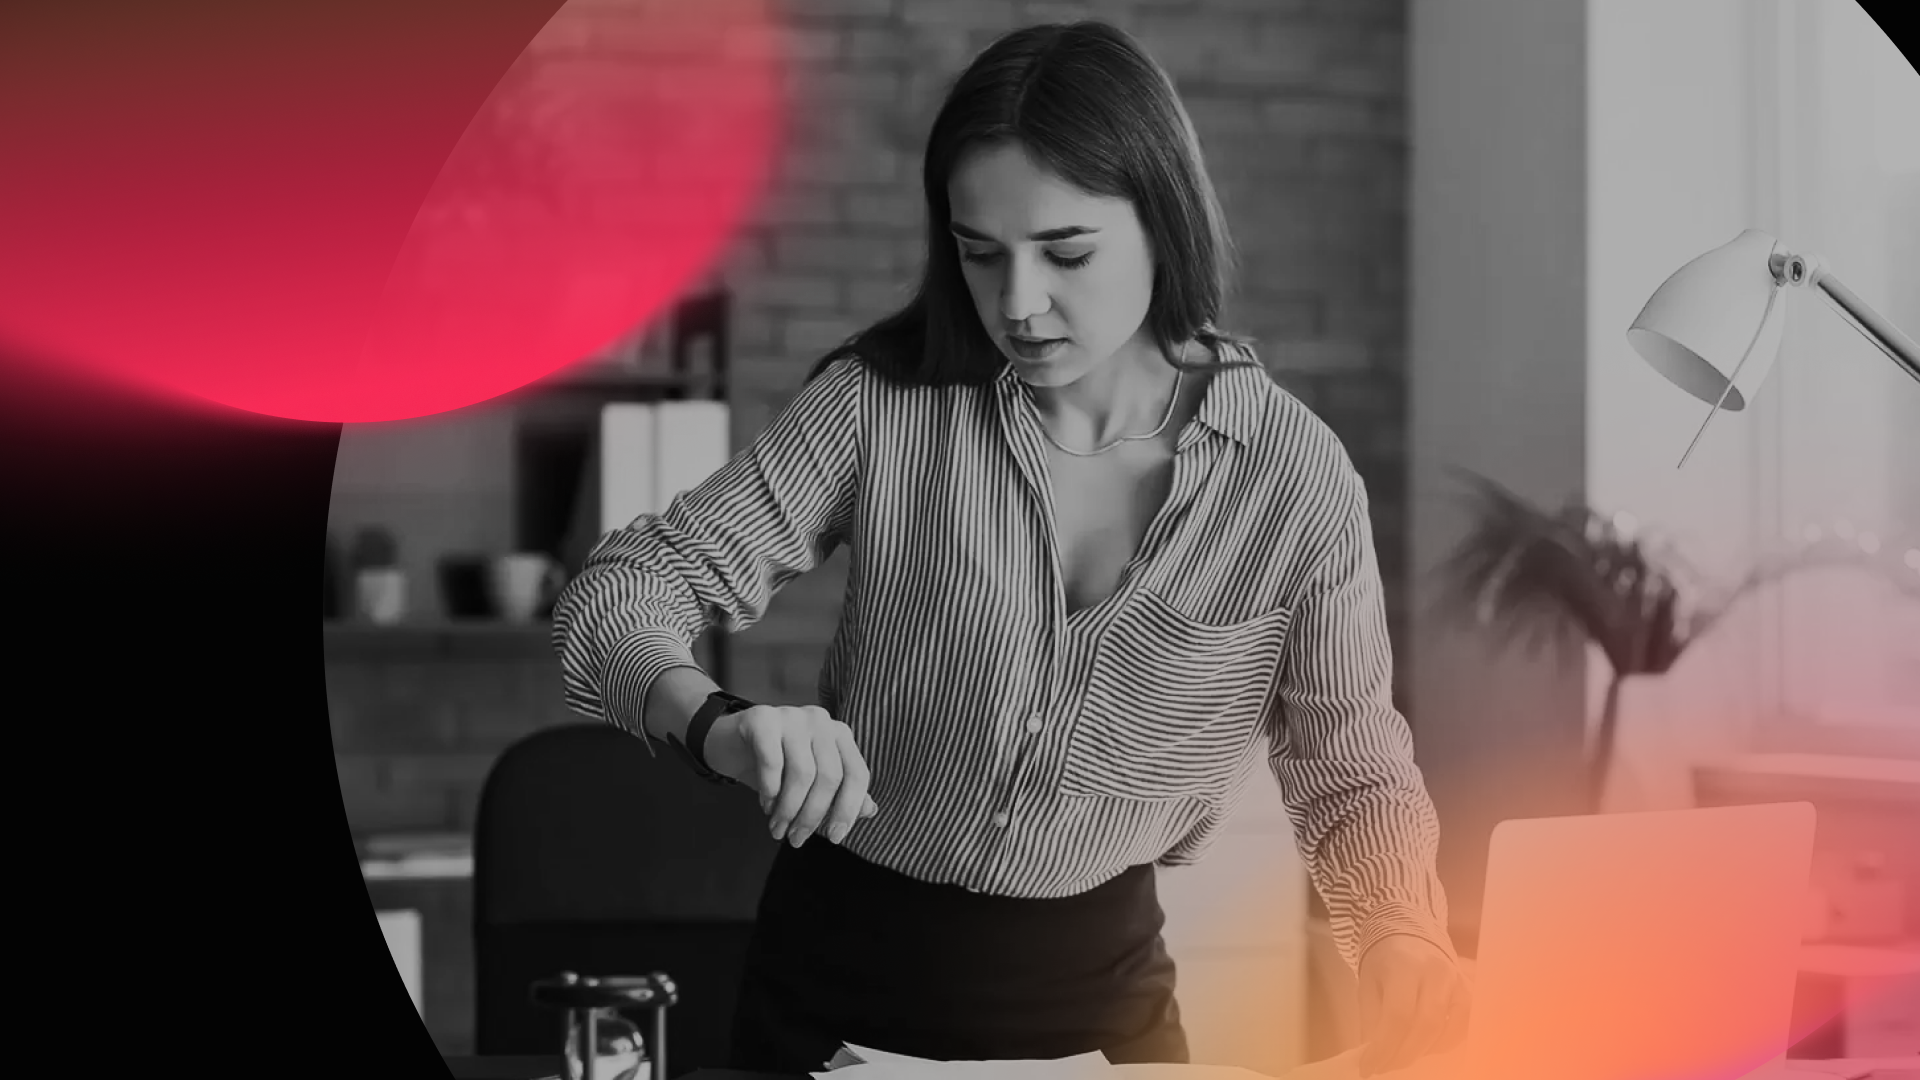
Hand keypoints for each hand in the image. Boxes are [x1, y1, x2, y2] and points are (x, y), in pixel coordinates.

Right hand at [702, 705, 878, 847]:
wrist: (729, 745)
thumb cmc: (777, 768)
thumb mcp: (810, 785)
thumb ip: (841, 795)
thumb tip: (870, 810)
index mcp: (839, 734)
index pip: (857, 774)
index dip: (848, 809)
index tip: (834, 838)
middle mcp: (820, 720)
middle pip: (830, 776)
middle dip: (813, 816)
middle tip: (796, 839)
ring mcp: (791, 715)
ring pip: (802, 773)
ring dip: (789, 810)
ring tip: (778, 829)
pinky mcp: (761, 719)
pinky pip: (772, 761)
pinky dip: (770, 791)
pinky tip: (765, 805)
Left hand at [1355, 934, 1471, 1075]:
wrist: (1412, 936)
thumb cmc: (1385, 963)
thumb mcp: (1368, 985)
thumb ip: (1372, 1021)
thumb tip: (1373, 1057)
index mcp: (1404, 965)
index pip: (1398, 1015)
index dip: (1385, 1047)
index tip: (1369, 1066)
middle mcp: (1436, 971)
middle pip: (1426, 1025)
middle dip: (1404, 1054)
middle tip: (1386, 1066)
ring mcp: (1458, 981)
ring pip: (1448, 1029)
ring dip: (1425, 1051)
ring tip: (1403, 1052)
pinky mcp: (1470, 992)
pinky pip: (1463, 1027)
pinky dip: (1445, 1043)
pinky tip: (1426, 1043)